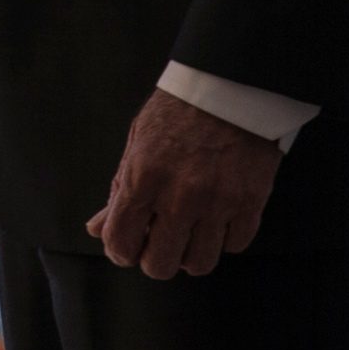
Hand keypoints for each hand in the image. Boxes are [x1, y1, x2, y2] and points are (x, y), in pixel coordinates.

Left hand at [86, 88, 279, 277]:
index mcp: (143, 177)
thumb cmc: (178, 110)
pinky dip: (225, 239)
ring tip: (189, 233)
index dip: (120, 252)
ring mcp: (218, 202)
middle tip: (159, 242)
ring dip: (191, 254)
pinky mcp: (251, 202)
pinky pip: (235, 246)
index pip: (121, 243)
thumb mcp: (137, 141)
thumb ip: (119, 189)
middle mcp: (180, 196)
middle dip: (154, 259)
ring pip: (200, 263)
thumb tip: (97, 228)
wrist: (231, 84)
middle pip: (160, 265)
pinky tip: (218, 219)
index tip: (127, 247)